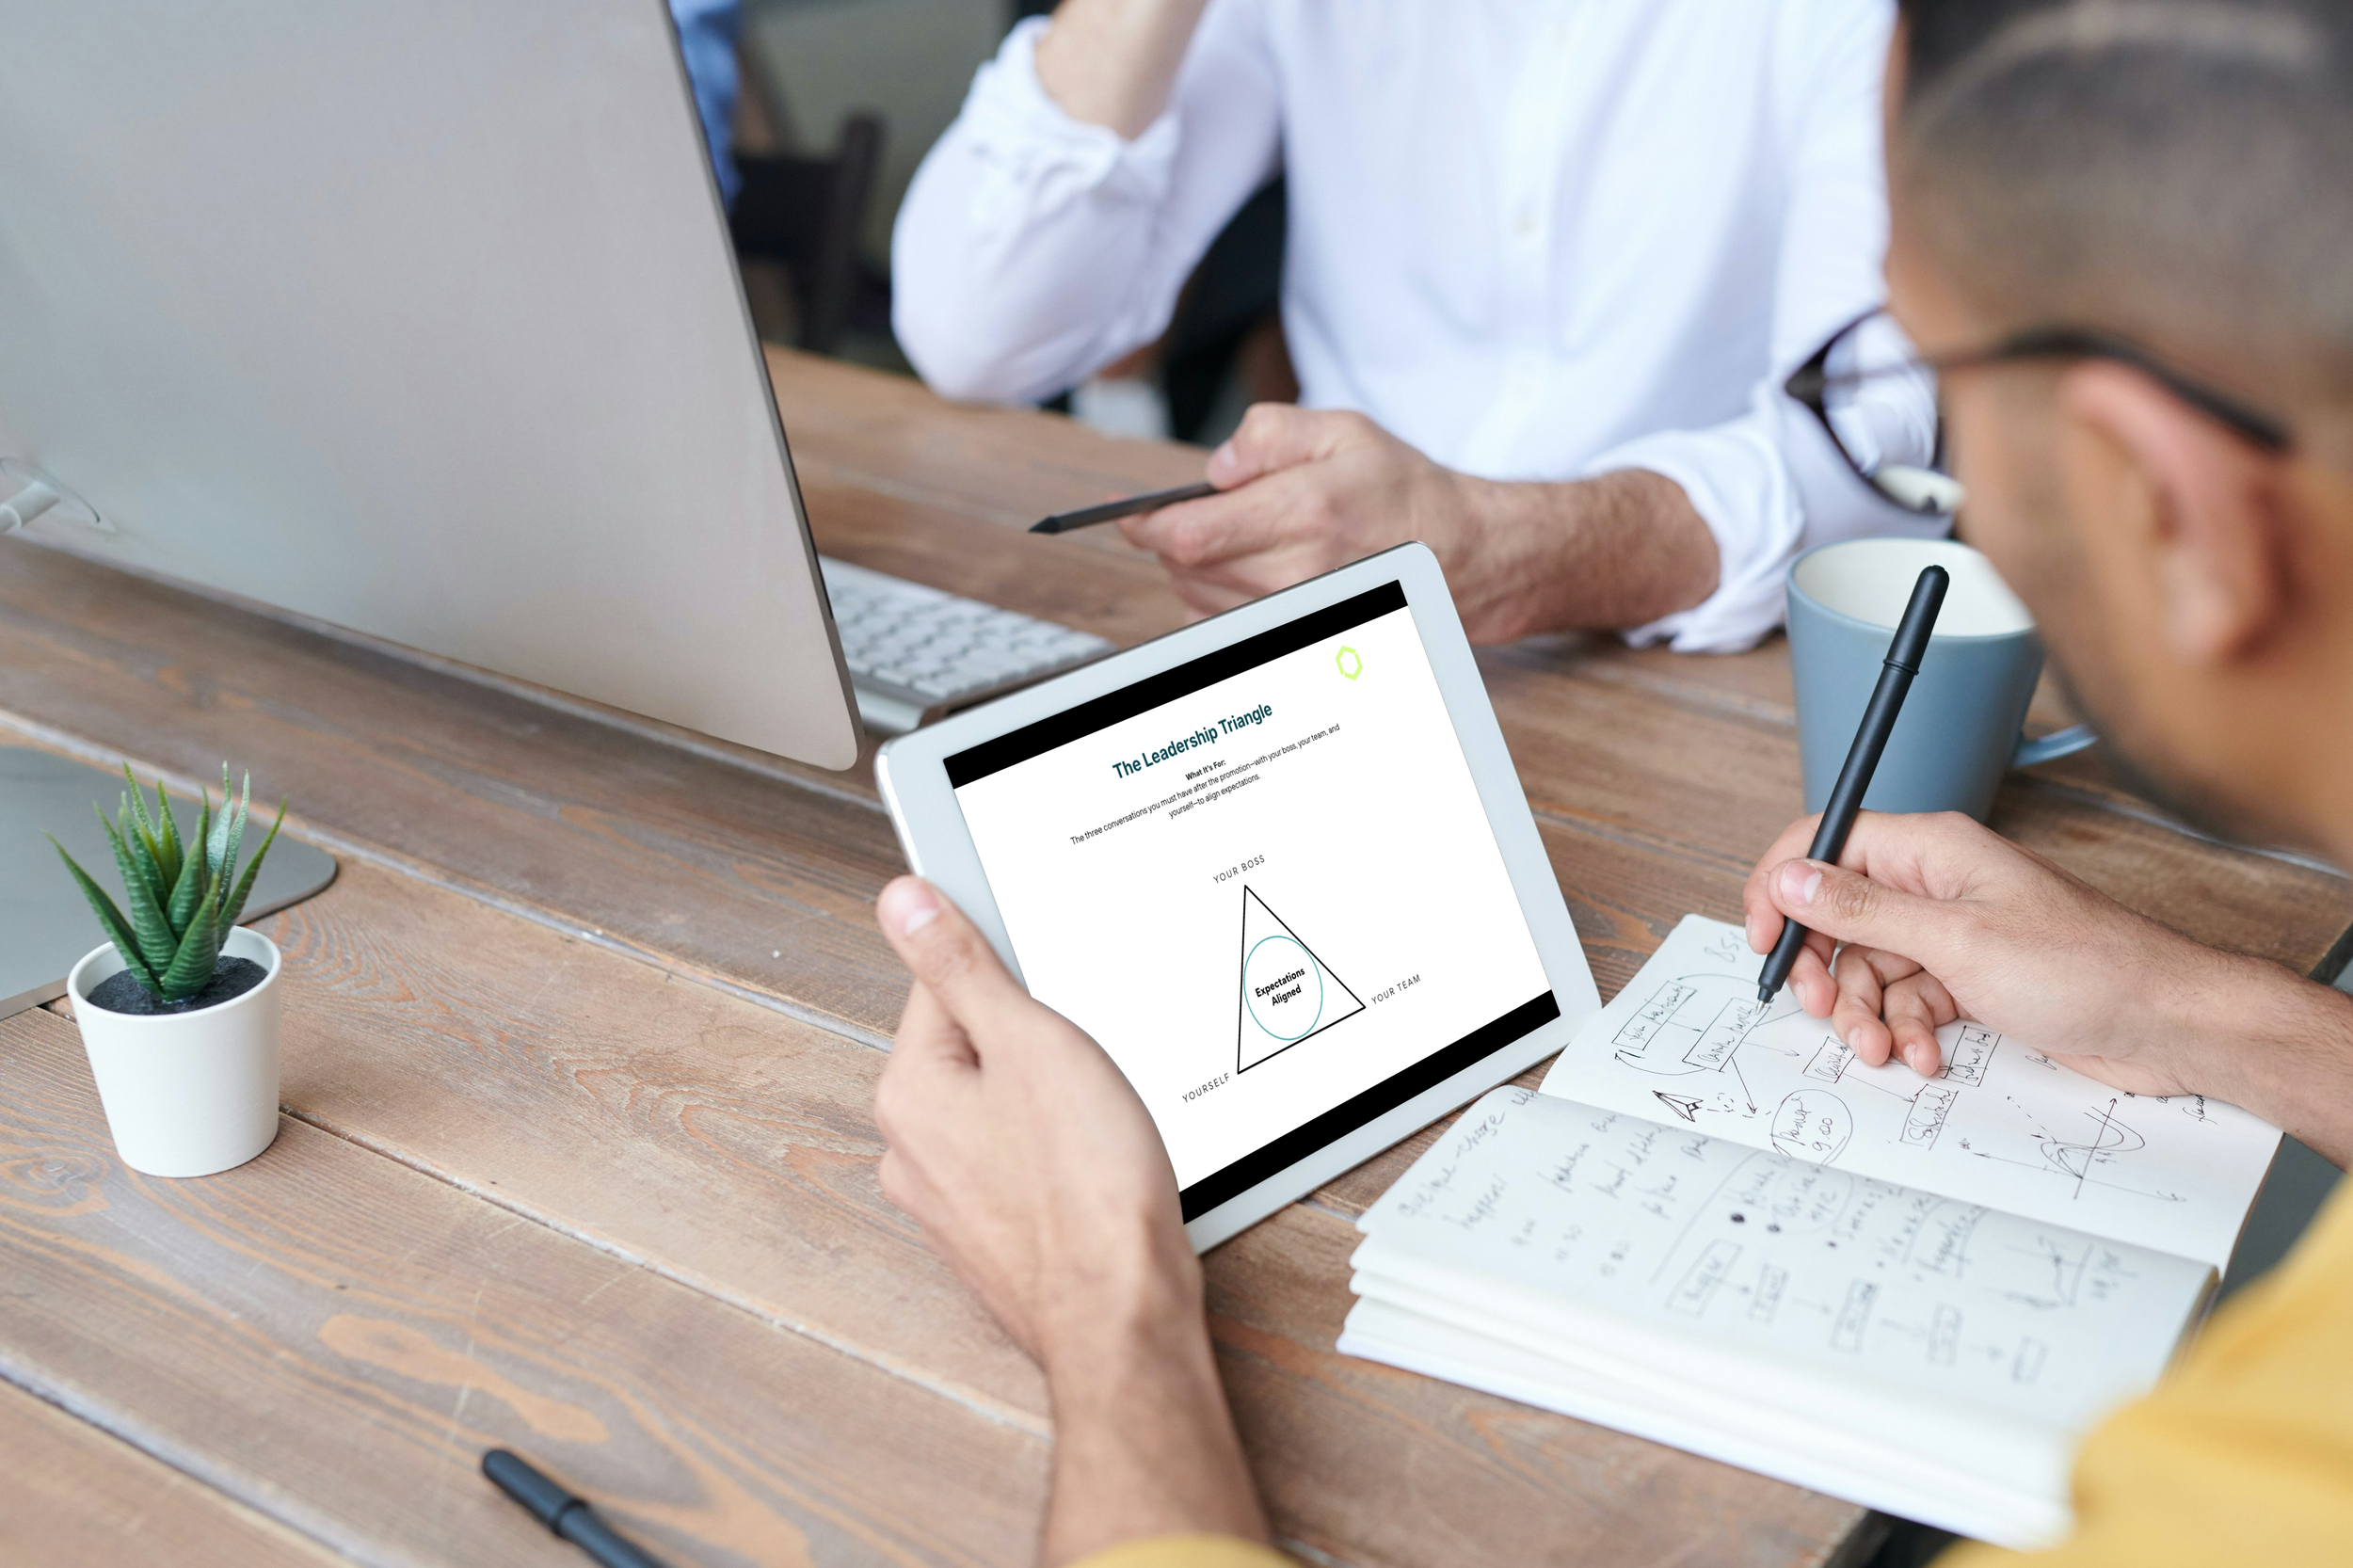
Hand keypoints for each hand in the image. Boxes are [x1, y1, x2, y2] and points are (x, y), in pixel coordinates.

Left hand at [872, 877, 1267, 1561]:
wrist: (1122, 1315)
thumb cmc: (1086, 1193)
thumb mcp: (1032, 1042)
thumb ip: (963, 966)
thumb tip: (903, 902)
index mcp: (908, 1092)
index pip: (943, 984)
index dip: (1010, 976)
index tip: (1047, 985)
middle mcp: (912, 1150)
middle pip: (974, 1049)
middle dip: (1035, 1046)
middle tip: (1084, 1066)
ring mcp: (950, 1201)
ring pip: (1002, 1110)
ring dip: (1051, 1103)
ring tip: (1097, 1124)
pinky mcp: (993, 1236)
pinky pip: (1023, 1164)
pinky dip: (1060, 1156)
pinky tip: (1096, 1167)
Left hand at [1121, 405, 1718, 641]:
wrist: (1456, 553)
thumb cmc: (1398, 491)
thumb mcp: (1342, 430)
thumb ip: (1269, 434)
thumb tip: (1216, 467)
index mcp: (1304, 511)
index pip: (1188, 533)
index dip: (1146, 524)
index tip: (1131, 515)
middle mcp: (1296, 572)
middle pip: (1185, 569)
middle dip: (1174, 540)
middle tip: (1195, 515)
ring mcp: (1295, 612)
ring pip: (1198, 600)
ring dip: (1195, 570)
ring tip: (1234, 541)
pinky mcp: (1294, 636)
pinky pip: (1221, 626)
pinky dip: (1214, 601)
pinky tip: (1244, 575)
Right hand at [1744, 811, 2246, 1094]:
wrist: (2166, 1024)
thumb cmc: (2084, 967)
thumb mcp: (1956, 941)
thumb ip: (1862, 911)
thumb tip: (1789, 879)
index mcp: (1931, 850)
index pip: (1826, 843)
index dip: (1782, 885)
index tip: (1762, 936)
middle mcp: (1936, 884)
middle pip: (1839, 915)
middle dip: (1824, 969)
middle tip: (1820, 1010)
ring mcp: (1953, 933)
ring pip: (1870, 967)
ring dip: (1866, 1014)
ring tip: (1883, 1049)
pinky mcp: (1971, 978)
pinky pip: (1908, 1000)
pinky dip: (1906, 1031)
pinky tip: (1926, 1055)